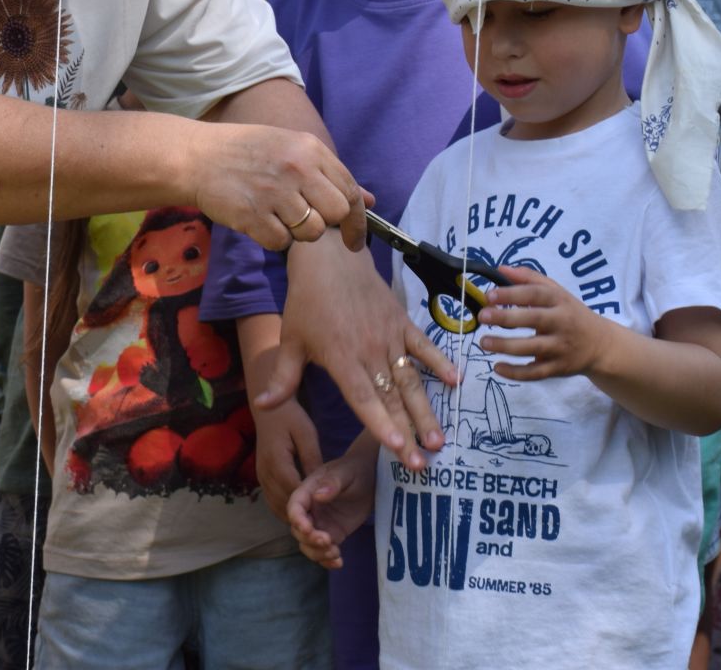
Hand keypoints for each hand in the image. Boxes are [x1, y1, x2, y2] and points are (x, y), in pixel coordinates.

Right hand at [190, 122, 371, 252]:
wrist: (196, 157)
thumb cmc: (246, 153)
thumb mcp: (291, 149)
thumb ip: (330, 175)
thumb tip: (370, 201)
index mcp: (310, 149)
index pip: (350, 190)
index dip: (358, 220)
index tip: (354, 239)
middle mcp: (298, 169)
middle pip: (337, 213)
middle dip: (327, 223)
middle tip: (307, 222)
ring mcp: (276, 193)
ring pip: (312, 232)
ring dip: (298, 232)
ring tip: (276, 215)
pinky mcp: (254, 215)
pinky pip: (281, 242)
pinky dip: (272, 238)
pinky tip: (259, 220)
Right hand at [253, 396, 322, 518]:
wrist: (269, 407)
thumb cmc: (290, 416)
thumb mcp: (306, 433)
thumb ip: (312, 459)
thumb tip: (319, 486)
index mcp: (277, 461)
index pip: (294, 493)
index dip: (310, 508)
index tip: (327, 519)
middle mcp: (265, 472)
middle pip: (283, 504)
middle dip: (302, 519)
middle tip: (322, 531)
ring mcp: (261, 475)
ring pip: (276, 506)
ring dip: (293, 518)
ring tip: (314, 528)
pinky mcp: (262, 476)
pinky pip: (272, 501)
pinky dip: (286, 510)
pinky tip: (302, 515)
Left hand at [260, 238, 455, 471]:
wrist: (329, 256)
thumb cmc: (307, 300)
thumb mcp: (291, 339)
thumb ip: (284, 378)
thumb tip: (264, 408)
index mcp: (341, 357)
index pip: (363, 397)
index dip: (379, 423)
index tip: (396, 448)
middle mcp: (369, 349)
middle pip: (391, 398)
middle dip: (407, 432)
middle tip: (421, 464)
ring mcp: (389, 336)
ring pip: (411, 380)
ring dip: (425, 410)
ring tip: (438, 440)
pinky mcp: (402, 322)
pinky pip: (423, 346)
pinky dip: (439, 362)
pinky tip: (456, 382)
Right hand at [287, 449, 377, 567]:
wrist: (370, 478)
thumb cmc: (355, 469)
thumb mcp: (345, 473)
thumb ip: (332, 483)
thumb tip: (318, 496)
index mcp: (308, 491)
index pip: (294, 507)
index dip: (297, 519)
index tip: (307, 529)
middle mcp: (310, 510)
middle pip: (299, 530)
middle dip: (309, 539)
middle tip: (328, 541)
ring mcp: (320, 524)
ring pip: (308, 544)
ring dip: (317, 552)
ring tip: (335, 553)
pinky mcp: (332, 534)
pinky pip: (324, 551)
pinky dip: (327, 560)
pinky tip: (339, 563)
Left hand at [478, 265, 615, 382]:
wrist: (601, 345)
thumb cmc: (571, 314)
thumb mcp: (556, 292)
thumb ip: (529, 279)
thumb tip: (501, 268)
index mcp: (560, 301)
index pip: (535, 294)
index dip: (512, 294)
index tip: (489, 295)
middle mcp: (562, 323)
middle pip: (534, 320)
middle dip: (506, 318)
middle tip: (482, 316)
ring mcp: (561, 347)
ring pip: (532, 348)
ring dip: (505, 346)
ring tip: (483, 342)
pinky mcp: (558, 368)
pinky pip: (536, 373)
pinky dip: (516, 373)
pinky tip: (497, 367)